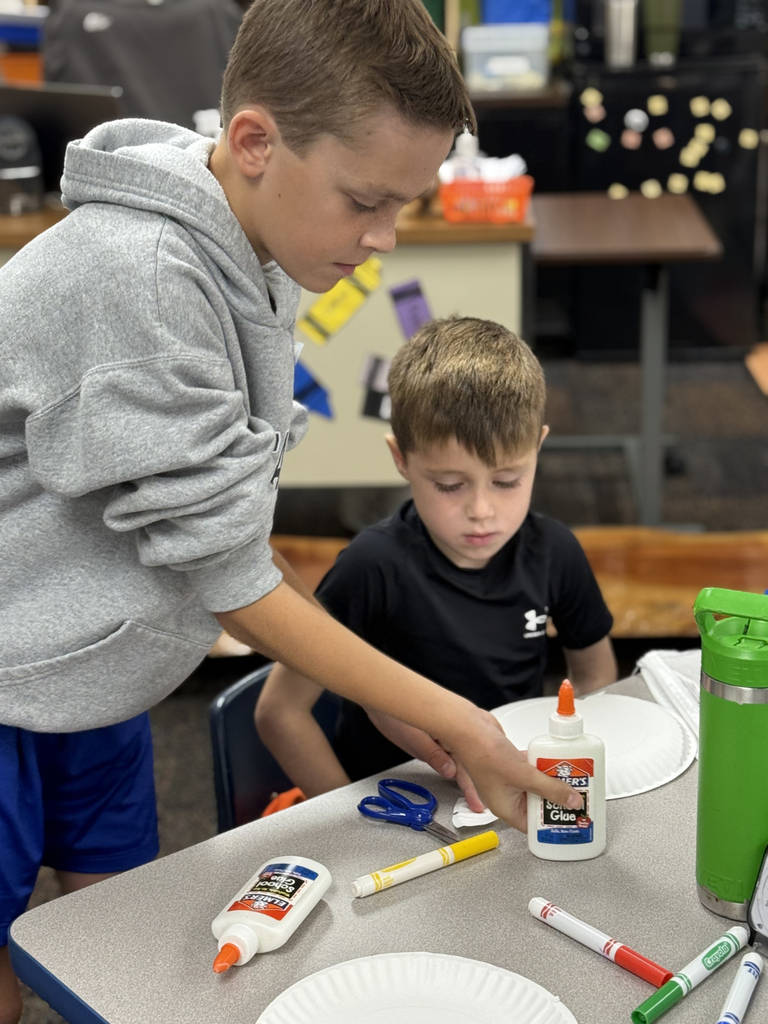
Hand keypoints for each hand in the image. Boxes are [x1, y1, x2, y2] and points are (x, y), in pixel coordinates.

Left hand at [365, 708, 485, 812]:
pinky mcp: (444, 728)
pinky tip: (473, 763)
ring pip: (469, 751)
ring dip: (476, 769)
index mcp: (450, 730)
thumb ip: (434, 755)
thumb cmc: (393, 714)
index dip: (472, 785)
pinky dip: (469, 756)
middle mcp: (456, 726)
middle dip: (476, 782)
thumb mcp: (412, 738)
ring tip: (481, 790)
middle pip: (471, 758)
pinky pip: (462, 744)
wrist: (383, 697)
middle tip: (479, 804)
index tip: (477, 802)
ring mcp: (451, 726)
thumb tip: (451, 772)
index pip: (465, 763)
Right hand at [439, 709, 583, 831]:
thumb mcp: (523, 775)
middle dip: (557, 798)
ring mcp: (509, 780)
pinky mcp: (510, 765)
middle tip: (577, 794)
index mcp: (506, 809)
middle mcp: (507, 797)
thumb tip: (572, 801)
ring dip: (551, 780)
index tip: (573, 817)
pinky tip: (552, 759)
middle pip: (539, 804)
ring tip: (570, 776)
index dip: (554, 822)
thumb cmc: (483, 754)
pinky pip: (531, 771)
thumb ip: (550, 788)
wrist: (469, 728)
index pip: (535, 825)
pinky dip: (542, 766)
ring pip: (537, 786)